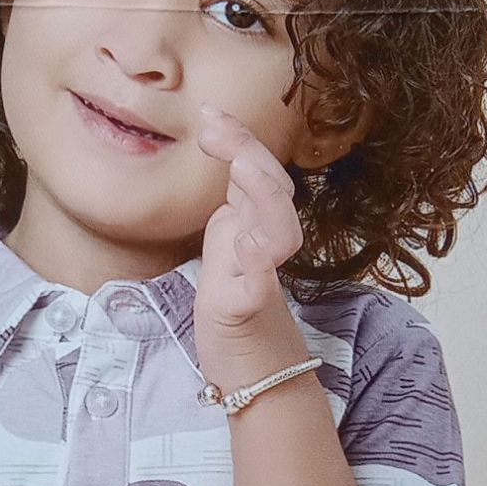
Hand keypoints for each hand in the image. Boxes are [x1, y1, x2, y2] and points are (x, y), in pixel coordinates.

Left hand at [194, 103, 309, 391]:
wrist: (258, 374)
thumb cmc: (240, 308)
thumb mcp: (233, 243)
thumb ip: (236, 201)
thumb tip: (225, 142)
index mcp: (258, 225)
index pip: (258, 172)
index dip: (240, 139)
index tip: (211, 112)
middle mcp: (266, 245)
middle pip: (274, 192)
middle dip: (252, 156)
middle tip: (218, 128)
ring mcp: (260, 278)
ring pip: (275, 232)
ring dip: (262, 198)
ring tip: (241, 168)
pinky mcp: (248, 311)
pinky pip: (258, 285)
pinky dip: (257, 264)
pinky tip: (248, 245)